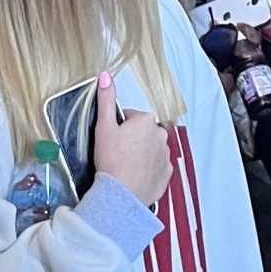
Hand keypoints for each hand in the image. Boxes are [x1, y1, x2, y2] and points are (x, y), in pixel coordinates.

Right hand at [90, 73, 170, 205]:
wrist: (120, 195)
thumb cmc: (111, 161)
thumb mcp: (103, 127)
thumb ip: (106, 100)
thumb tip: (106, 76)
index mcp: (147, 121)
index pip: (130, 118)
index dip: (118, 128)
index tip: (111, 140)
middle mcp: (161, 136)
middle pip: (143, 133)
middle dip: (132, 140)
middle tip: (116, 153)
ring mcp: (166, 156)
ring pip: (150, 149)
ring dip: (140, 154)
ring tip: (124, 166)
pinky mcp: (166, 174)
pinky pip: (156, 167)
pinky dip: (147, 170)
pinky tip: (134, 175)